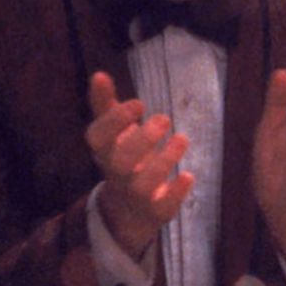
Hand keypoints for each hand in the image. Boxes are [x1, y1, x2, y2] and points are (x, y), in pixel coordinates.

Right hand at [85, 72, 193, 258]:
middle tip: (164, 118)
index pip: (98, 138)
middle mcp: (117, 174)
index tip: (139, 103)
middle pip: (120, 162)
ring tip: (182, 137)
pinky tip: (188, 175)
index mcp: (105, 151)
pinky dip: (176, 192)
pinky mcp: (156, 211)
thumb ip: (106, 104)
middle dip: (142, 140)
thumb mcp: (114, 132)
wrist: (128, 211)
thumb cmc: (123, 158)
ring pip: (143, 185)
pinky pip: (163, 208)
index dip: (115, 120)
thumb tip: (98, 74)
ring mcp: (136, 195)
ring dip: (164, 161)